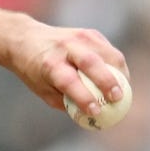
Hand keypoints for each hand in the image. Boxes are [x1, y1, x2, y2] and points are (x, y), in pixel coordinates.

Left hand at [11, 22, 128, 118]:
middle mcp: (64, 48)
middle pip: (91, 62)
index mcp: (49, 64)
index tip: (96, 112)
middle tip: (118, 99)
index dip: (84, 97)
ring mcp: (79, 37)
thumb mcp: (42, 89)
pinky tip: (118, 78)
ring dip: (120, 74)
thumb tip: (90, 117)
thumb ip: (65, 102)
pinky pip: (110, 51)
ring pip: (108, 54)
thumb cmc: (35, 70)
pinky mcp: (90, 33)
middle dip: (108, 82)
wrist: (26, 38)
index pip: (69, 81)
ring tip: (123, 91)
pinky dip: (117, 66)